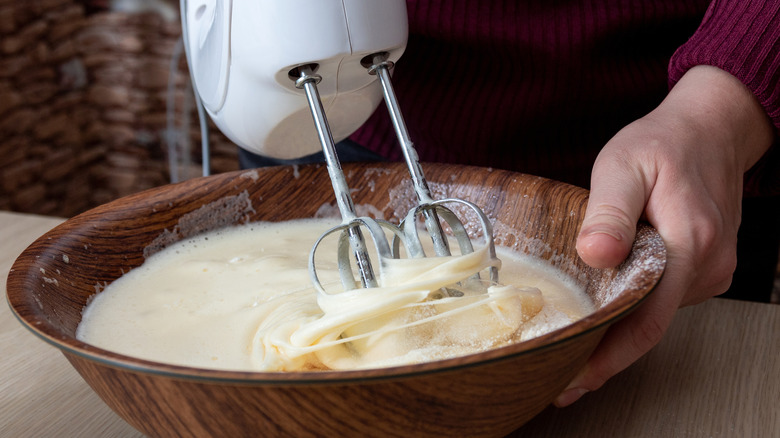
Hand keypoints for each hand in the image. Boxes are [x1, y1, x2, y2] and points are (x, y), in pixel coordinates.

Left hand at [556, 66, 774, 406]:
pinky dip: (634, 307)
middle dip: (604, 352)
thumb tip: (595, 256)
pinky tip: (605, 305)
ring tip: (573, 335)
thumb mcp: (623, 165)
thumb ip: (609, 212)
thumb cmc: (663, 143)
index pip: (646, 322)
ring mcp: (712, 269)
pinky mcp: (706, 268)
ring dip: (617, 327)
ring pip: (657, 313)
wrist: (710, 129)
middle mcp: (708, 265)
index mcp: (687, 243)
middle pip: (650, 326)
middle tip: (558, 370)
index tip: (573, 380)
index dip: (608, 358)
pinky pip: (665, 299)